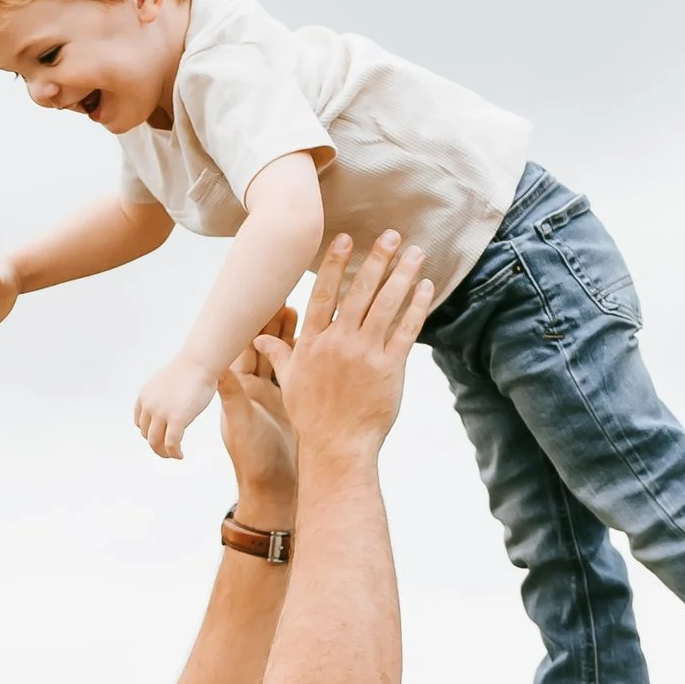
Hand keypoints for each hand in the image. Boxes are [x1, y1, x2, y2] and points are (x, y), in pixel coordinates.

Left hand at [132, 353, 214, 461]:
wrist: (199, 362)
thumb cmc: (190, 370)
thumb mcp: (167, 383)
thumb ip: (163, 396)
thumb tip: (169, 406)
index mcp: (144, 396)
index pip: (139, 422)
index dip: (149, 432)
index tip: (160, 436)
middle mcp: (149, 405)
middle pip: (146, 434)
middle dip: (156, 445)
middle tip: (167, 451)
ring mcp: (161, 413)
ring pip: (155, 442)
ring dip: (163, 453)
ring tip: (173, 455)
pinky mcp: (177, 419)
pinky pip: (171, 444)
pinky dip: (174, 453)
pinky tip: (180, 455)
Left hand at [217, 313, 298, 521]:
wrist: (275, 486)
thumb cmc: (254, 458)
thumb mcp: (241, 425)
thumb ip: (232, 397)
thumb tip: (215, 370)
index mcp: (238, 390)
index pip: (239, 353)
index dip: (247, 328)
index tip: (254, 305)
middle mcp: (254, 389)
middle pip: (260, 348)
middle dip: (268, 323)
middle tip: (279, 297)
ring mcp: (274, 394)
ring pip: (279, 356)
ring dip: (286, 333)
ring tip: (295, 306)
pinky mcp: (293, 401)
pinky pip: (297, 370)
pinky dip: (302, 352)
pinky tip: (314, 333)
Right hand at [255, 233, 430, 461]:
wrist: (337, 447)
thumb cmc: (311, 417)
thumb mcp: (289, 383)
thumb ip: (279, 354)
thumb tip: (258, 340)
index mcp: (312, 343)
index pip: (324, 294)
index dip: (335, 265)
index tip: (345, 240)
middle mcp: (338, 343)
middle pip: (360, 292)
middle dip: (378, 260)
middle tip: (392, 236)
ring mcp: (365, 354)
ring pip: (386, 305)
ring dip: (403, 275)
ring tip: (416, 253)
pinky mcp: (390, 368)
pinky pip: (406, 330)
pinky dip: (417, 307)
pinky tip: (426, 288)